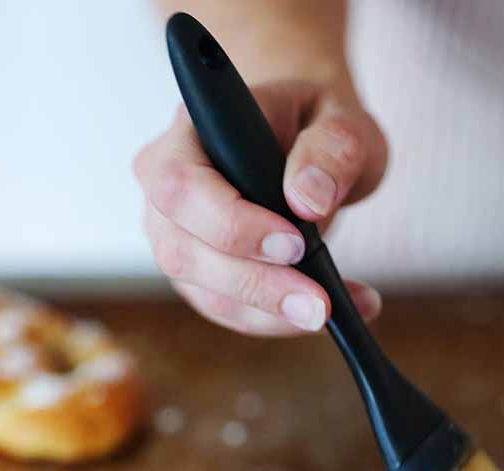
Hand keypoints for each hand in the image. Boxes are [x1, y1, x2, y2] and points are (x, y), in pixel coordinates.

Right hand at [134, 80, 387, 335]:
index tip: (294, 243)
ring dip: (272, 312)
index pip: (181, 186)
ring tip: (334, 308)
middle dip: (255, 284)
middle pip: (183, 252)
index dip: (231, 224)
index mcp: (187, 135)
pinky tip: (332, 308)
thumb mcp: (338, 118)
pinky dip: (281, 320)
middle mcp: (165, 191)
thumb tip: (308, 199)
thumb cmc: (313, 122)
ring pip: (206, 292)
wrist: (304, 142)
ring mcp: (177, 239)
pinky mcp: (201, 278)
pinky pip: (231, 311)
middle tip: (319, 304)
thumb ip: (330, 148)